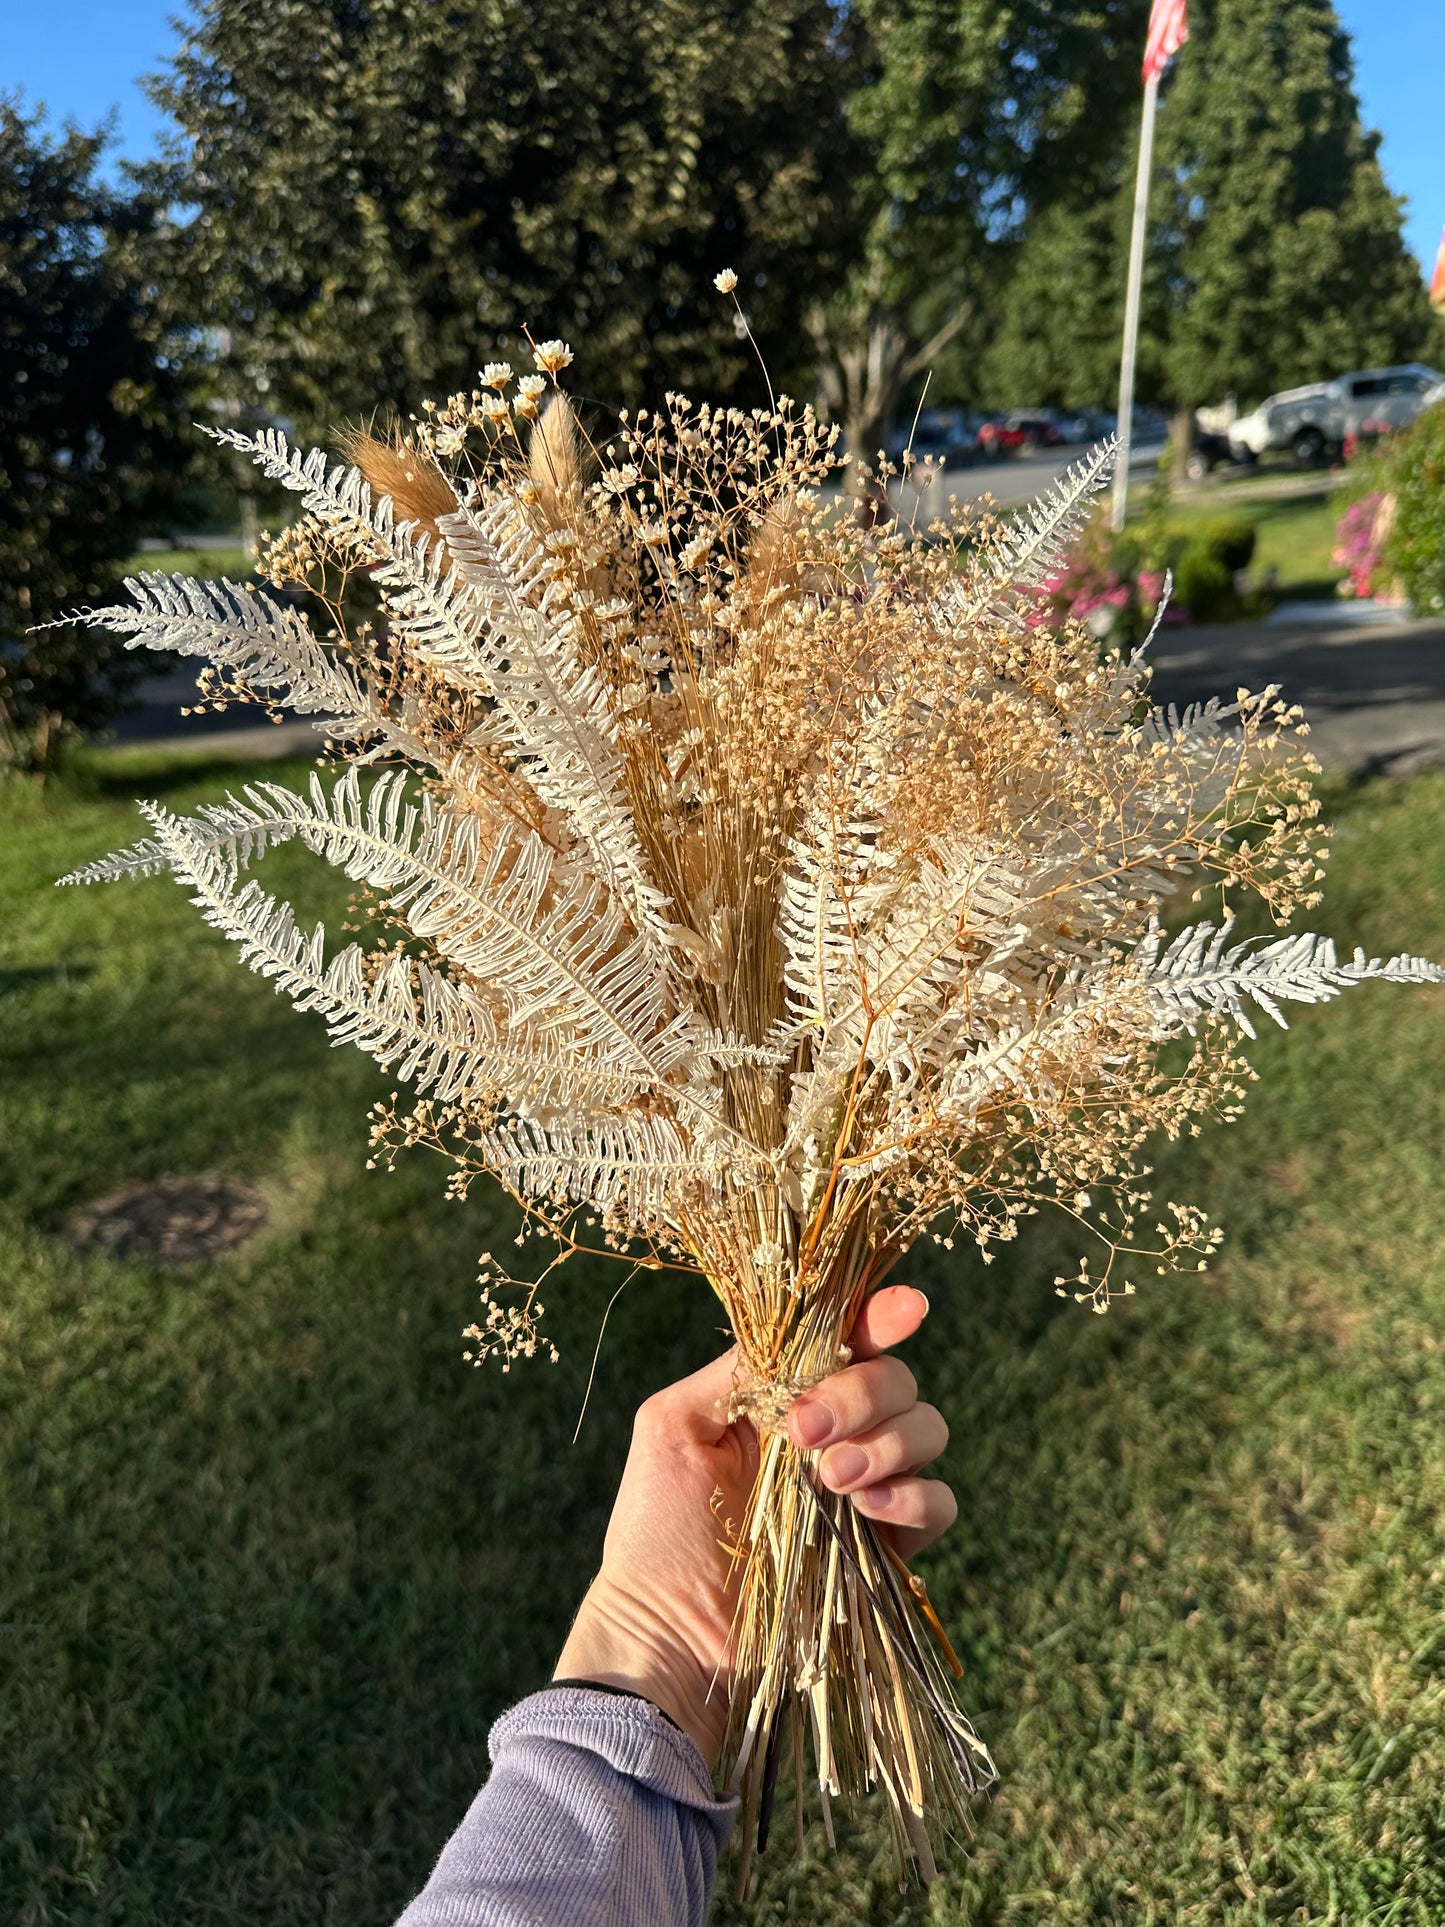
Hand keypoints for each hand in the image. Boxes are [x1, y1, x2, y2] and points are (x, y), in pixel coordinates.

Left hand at [553, 1286, 955, 1763]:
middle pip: (896, 1378)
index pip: (849, 1339)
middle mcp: (834, 1434)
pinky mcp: (886, 1551)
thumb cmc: (655, 1528)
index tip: (904, 1309)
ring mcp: (863, 1491)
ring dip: (887, 1442)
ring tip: (829, 1477)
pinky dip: (913, 1496)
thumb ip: (738, 1369)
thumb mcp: (674, 1425)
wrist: (667, 1631)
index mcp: (786, 1395)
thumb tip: (797, 1331)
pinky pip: (937, 1504)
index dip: (884, 1315)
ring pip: (927, 1430)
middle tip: (806, 1433)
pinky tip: (865, 1508)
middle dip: (862, 1393)